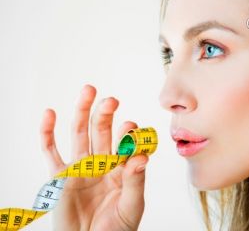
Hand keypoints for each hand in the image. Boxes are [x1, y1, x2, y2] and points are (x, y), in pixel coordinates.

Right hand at [40, 85, 147, 230]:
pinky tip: (50, 113)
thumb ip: (135, 181)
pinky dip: (48, 133)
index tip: (131, 126)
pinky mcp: (60, 176)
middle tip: (111, 100)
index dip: (128, 134)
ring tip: (89, 91)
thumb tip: (141, 157)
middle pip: (102, 131)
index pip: (126, 144)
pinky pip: (51, 151)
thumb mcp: (131, 206)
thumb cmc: (116, 230)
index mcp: (122, 168)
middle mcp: (102, 162)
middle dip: (106, 114)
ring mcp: (80, 167)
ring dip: (82, 111)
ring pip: (79, 133)